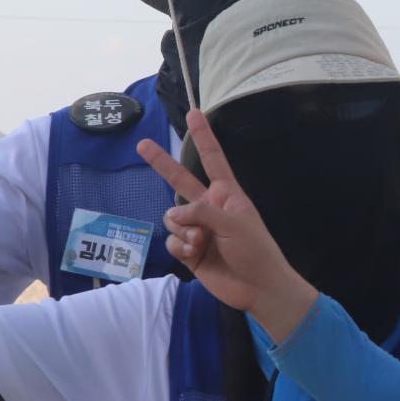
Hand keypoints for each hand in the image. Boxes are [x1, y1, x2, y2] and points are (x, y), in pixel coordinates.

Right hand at [135, 110, 317, 338]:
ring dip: (182, 229)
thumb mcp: (234, 223)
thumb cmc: (255, 250)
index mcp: (227, 194)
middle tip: (141, 144)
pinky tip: (193, 253)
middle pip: (180, 180)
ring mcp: (197, 229)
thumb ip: (201, 213)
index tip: (194, 113)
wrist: (257, 287)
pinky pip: (172, 240)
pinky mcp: (188, 250)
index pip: (213, 159)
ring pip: (172, 217)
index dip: (203, 136)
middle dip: (161, 163)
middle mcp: (209, 207)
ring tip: (200, 242)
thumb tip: (173, 214)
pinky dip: (180, 246)